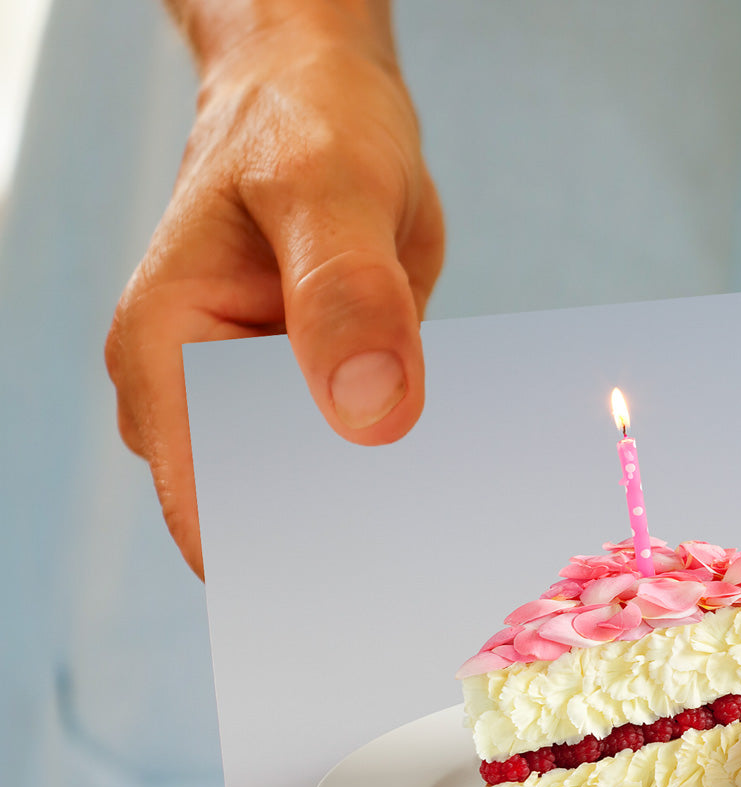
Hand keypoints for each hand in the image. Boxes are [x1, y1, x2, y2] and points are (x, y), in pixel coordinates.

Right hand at [105, 9, 443, 576]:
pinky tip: (451, 503)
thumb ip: (346, 293)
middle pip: (266, 523)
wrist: (324, 110)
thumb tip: (370, 415)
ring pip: (311, 504)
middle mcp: (197, 402)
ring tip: (453, 556)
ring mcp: (253, 412)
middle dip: (344, 556)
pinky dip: (394, 486)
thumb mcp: (329, 187)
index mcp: (169, 360)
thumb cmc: (309, 128)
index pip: (215, 512)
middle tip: (438, 585)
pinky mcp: (307, 408)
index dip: (290, 568)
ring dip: (376, 528)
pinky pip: (348, 468)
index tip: (377, 604)